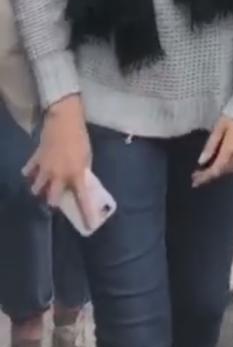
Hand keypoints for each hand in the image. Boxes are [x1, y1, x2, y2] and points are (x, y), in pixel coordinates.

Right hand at [24, 96, 92, 219]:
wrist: (64, 119)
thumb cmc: (80, 137)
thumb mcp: (87, 156)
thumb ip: (83, 170)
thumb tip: (80, 179)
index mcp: (76, 175)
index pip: (82, 199)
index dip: (87, 213)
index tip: (89, 226)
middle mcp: (58, 176)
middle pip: (51, 199)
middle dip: (52, 201)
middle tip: (55, 197)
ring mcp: (45, 168)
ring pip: (36, 188)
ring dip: (39, 189)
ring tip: (42, 186)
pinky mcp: (36, 159)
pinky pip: (28, 171)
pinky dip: (30, 173)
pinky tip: (32, 172)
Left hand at [193, 117, 232, 186]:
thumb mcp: (218, 128)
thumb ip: (210, 146)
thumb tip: (201, 162)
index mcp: (230, 151)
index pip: (216, 170)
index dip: (205, 177)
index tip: (194, 181)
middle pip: (224, 171)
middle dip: (212, 174)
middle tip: (200, 174)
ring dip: (222, 171)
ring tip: (212, 169)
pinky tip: (227, 164)